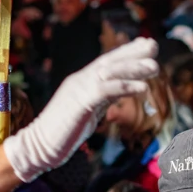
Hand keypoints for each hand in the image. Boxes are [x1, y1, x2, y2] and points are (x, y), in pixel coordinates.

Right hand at [2, 37, 158, 181]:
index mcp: (81, 81)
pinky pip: (106, 90)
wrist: (37, 146)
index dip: (126, 52)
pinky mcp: (81, 102)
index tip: (145, 45)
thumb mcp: (88, 111)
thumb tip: (121, 91)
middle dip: (133, 52)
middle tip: (154, 45)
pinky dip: (126, 87)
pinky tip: (143, 88)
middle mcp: (80, 80)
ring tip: (155, 67)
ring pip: (110, 72)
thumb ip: (103, 99)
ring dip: (134, 68)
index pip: (106, 63)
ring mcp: (79, 89)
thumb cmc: (62, 132)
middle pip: (110, 61)